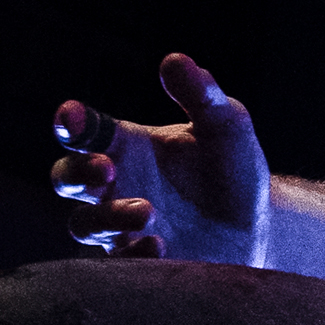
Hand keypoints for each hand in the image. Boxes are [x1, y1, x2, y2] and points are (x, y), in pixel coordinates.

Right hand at [51, 53, 270, 265]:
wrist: (258, 228)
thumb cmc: (233, 170)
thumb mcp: (227, 127)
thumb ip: (202, 95)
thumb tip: (176, 60)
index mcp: (126, 145)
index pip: (84, 131)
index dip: (71, 122)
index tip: (71, 117)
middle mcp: (114, 186)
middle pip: (66, 178)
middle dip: (78, 173)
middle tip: (108, 169)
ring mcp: (121, 227)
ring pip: (84, 224)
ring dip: (107, 217)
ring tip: (148, 212)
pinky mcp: (138, 263)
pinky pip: (116, 264)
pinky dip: (132, 254)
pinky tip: (159, 246)